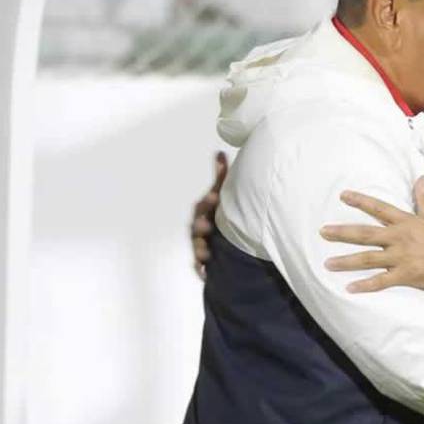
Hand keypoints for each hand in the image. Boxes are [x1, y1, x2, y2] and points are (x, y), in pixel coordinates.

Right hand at [191, 152, 227, 279]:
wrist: (226, 242)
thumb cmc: (221, 215)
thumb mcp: (222, 196)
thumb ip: (220, 177)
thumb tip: (220, 153)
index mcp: (205, 212)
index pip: (203, 206)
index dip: (208, 202)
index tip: (215, 198)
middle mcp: (200, 229)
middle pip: (196, 228)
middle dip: (200, 227)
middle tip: (207, 226)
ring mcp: (201, 245)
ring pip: (197, 247)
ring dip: (200, 249)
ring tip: (206, 253)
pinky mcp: (204, 263)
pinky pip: (200, 267)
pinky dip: (201, 269)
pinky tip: (204, 271)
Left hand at [322, 178, 423, 292]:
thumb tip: (421, 177)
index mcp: (405, 222)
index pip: (378, 208)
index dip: (361, 201)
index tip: (343, 196)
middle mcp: (398, 238)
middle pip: (365, 234)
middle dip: (342, 232)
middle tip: (323, 232)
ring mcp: (400, 257)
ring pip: (368, 258)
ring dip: (346, 261)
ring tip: (328, 264)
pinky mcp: (405, 274)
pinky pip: (381, 281)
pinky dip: (365, 285)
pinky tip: (350, 288)